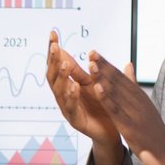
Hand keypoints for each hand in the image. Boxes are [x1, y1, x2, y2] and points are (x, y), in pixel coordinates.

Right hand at [46, 32, 127, 164]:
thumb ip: (85, 71)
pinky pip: (71, 108)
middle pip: (52, 76)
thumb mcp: (94, 85)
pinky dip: (71, 97)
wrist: (112, 132)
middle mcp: (64, 96)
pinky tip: (74, 86)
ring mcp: (67, 109)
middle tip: (54, 46)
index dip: (54, 50)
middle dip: (52, 60)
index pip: (57, 64)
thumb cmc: (102, 107)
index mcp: (68, 85)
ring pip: (59, 91)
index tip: (53, 33)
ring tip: (64, 63)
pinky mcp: (76, 121)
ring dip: (61, 76)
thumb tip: (86, 51)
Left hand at [85, 52, 164, 164]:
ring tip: (91, 64)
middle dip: (104, 67)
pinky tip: (96, 88)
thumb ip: (134, 87)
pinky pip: (116, 110)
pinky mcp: (131, 127)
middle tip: (91, 52)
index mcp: (141, 98)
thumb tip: (128, 65)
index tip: (95, 53)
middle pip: (119, 82)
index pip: (122, 78)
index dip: (108, 65)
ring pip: (117, 93)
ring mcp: (136, 114)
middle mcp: (139, 102)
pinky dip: (106, 98)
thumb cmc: (153, 132)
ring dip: (103, 78)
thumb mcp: (145, 108)